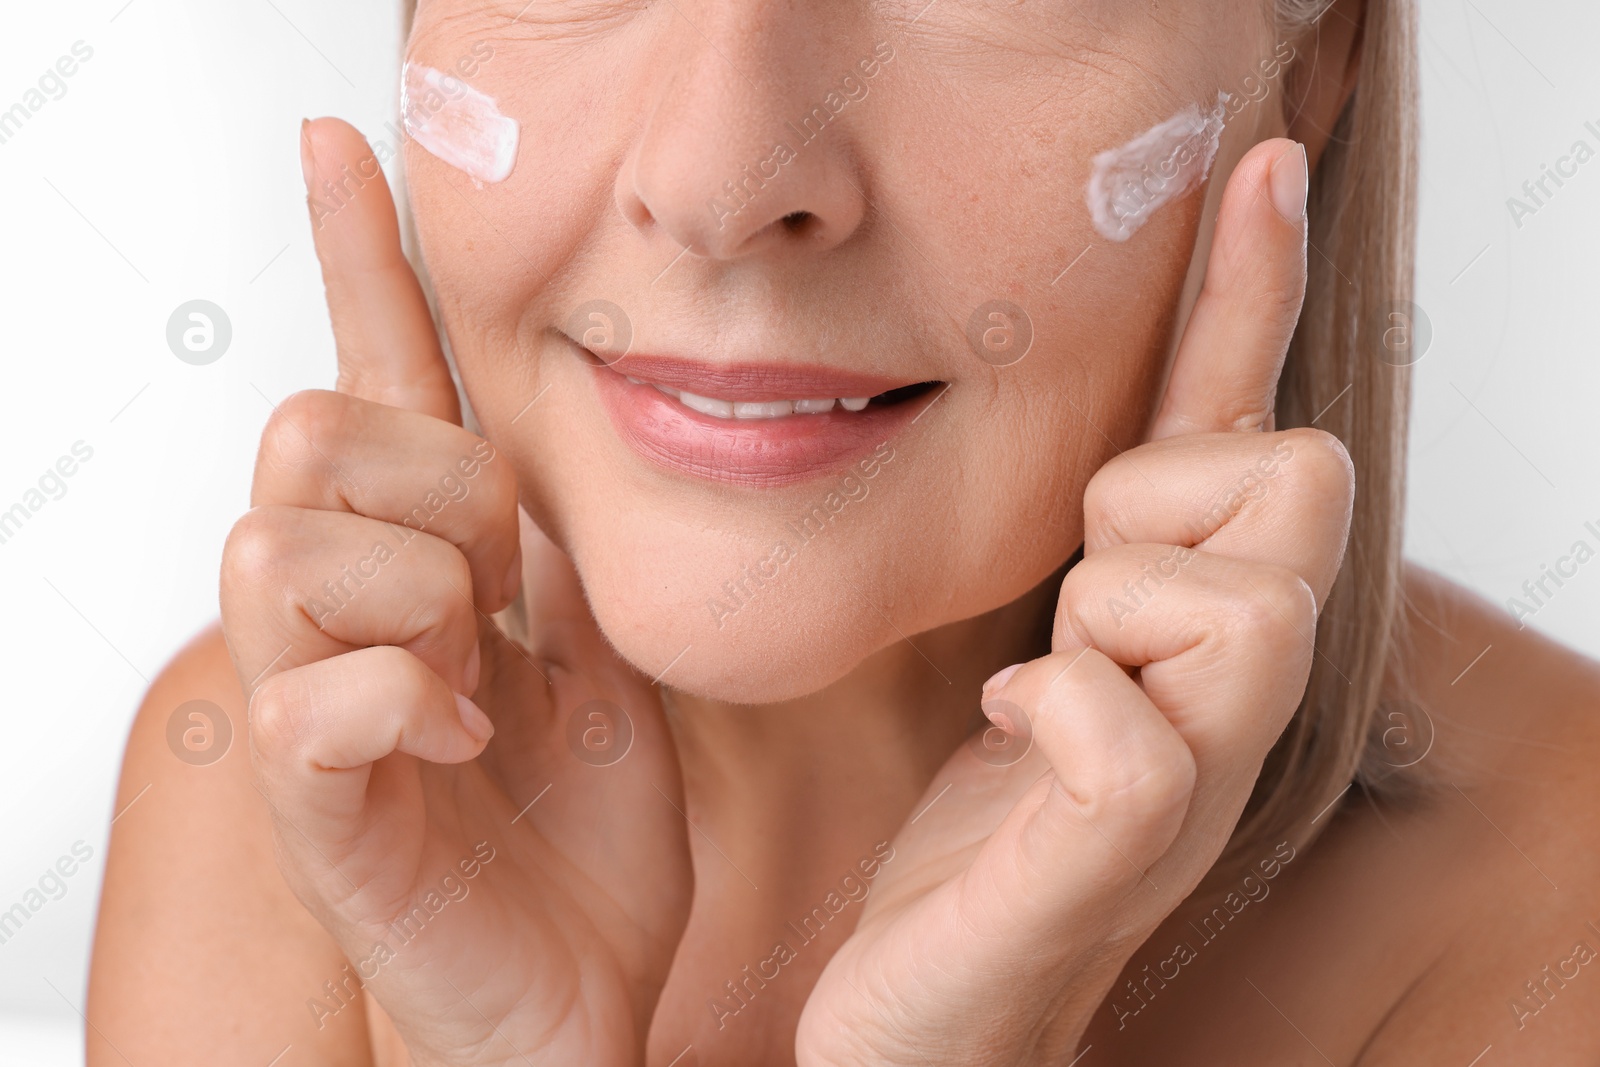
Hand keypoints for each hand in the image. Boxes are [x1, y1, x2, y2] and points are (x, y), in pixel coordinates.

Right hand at [219, 119, 691, 1066]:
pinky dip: (409, 696)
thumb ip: (544, 547)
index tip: (341, 146)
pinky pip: (314, 689)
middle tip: (499, 586)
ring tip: (478, 676)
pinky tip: (462, 735)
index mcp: (429, 568)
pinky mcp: (317, 805)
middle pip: (313, 433)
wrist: (581, 989)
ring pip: (287, 544)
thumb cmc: (579, 838)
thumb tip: (514, 441)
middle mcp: (347, 617)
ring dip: (417, 594)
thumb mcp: (598, 652)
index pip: (375, 381)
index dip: (356, 260)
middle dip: (432, 487)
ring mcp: (315, 706)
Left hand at [795, 139, 1351, 1065]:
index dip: (1255, 291)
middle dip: (1165, 504)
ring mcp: (1191, 774)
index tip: (1255, 162)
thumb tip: (1098, 441)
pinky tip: (1017, 736)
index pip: (1250, 426)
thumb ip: (1080, 549)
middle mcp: (1231, 690)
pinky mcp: (1116, 854)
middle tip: (1079, 594)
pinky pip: (1129, 727)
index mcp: (1194, 625)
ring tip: (1048, 682)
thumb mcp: (1029, 645)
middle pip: (1296, 481)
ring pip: (1237, 597)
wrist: (928, 1008)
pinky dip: (1060, 709)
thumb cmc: (979, 834)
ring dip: (1114, 611)